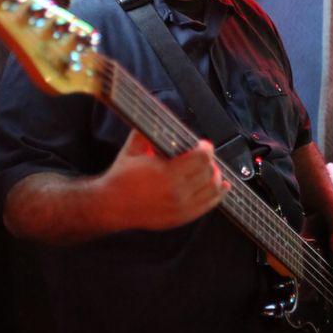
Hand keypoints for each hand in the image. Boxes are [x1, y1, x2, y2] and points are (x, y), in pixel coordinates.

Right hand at [100, 130, 228, 230]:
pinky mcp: (181, 218)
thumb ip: (148, 132)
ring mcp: (181, 208)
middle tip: (204, 155)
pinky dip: (217, 194)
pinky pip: (208, 205)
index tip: (203, 144)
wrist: (111, 206)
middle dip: (209, 161)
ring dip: (215, 176)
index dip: (205, 148)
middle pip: (208, 172)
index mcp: (166, 174)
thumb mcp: (133, 149)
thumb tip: (158, 114)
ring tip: (211, 169)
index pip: (201, 158)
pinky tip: (220, 186)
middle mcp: (176, 192)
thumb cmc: (121, 178)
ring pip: (212, 189)